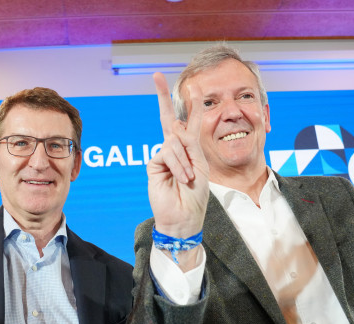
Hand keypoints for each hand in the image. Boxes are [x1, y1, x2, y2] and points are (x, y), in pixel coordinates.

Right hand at [147, 72, 208, 238]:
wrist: (184, 217)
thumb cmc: (196, 196)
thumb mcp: (200, 166)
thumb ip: (189, 145)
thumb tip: (174, 128)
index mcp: (190, 149)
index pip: (190, 122)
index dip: (192, 104)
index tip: (194, 86)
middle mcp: (175, 149)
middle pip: (169, 118)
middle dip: (163, 96)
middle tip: (156, 76)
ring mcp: (163, 156)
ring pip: (174, 141)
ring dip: (184, 160)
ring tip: (188, 178)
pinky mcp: (153, 164)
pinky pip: (167, 153)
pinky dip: (177, 164)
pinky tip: (181, 178)